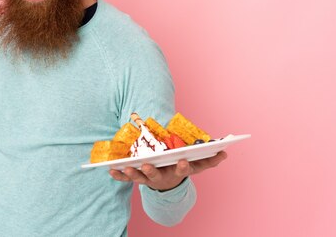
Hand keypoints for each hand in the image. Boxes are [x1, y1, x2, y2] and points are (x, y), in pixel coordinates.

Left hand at [109, 151, 227, 190]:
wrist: (168, 182)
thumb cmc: (181, 167)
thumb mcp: (196, 164)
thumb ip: (209, 159)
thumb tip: (224, 153)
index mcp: (177, 171)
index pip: (182, 170)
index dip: (182, 166)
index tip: (183, 160)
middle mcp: (163, 177)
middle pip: (156, 176)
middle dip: (151, 171)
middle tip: (147, 165)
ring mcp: (149, 179)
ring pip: (140, 177)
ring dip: (132, 173)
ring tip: (126, 166)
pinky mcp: (137, 178)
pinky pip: (126, 178)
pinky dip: (119, 175)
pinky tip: (110, 171)